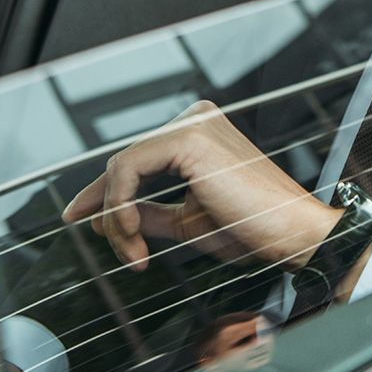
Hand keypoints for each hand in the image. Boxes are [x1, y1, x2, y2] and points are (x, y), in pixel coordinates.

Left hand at [63, 100, 338, 272]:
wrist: (291, 233)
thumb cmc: (253, 227)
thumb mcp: (189, 221)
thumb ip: (149, 213)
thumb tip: (105, 217)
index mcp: (201, 132)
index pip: (140, 158)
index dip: (104, 192)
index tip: (80, 218)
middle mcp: (197, 118)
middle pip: (126, 161)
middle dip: (108, 210)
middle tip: (115, 249)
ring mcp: (193, 123)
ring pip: (121, 167)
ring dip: (116, 217)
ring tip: (133, 253)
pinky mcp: (188, 138)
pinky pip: (127, 170)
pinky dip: (120, 208)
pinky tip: (135, 238)